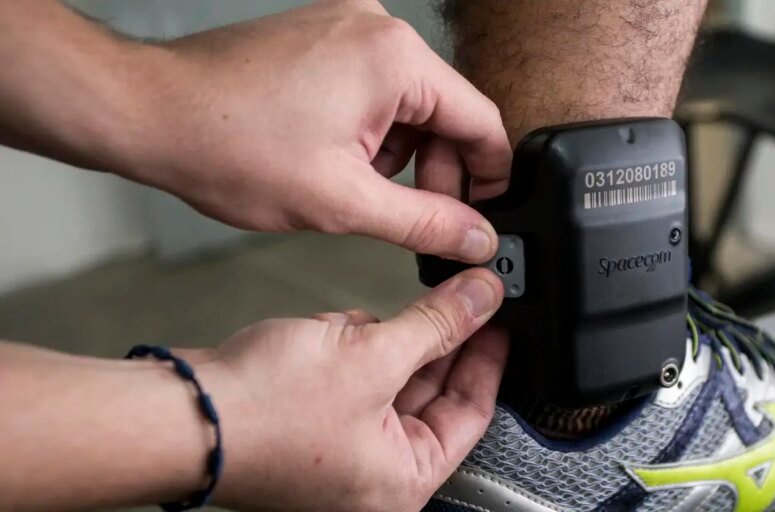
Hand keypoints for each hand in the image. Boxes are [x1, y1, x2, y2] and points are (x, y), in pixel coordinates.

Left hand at [128, 0, 511, 262]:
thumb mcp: (343, 203)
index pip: (481, 120)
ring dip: (401, 153)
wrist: (148, 113)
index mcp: (395, 58)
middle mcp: (377, 27)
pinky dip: (371, 129)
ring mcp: (346, 24)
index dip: (491, 178)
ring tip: (359, 190)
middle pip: (446, 110)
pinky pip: (374, 86)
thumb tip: (475, 239)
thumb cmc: (228, 146)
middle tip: (421, 221)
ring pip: (409, 102)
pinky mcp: (322, 34)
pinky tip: (339, 160)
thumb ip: (426, 223)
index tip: (483, 217)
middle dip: (438, 170)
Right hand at [191, 268, 506, 511]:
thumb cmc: (263, 413)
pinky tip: (333, 333)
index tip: (498, 318)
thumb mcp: (373, 356)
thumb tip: (482, 298)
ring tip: (367, 323)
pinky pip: (349, 378)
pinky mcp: (308, 425)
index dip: (488, 357)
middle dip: (430, 342)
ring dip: (382, 343)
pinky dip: (347, 350)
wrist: (178, 413)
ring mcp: (338, 452)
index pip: (472, 414)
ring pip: (387, 380)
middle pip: (429, 394)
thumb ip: (437, 324)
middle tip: (455, 296)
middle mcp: (373, 476)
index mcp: (403, 481)